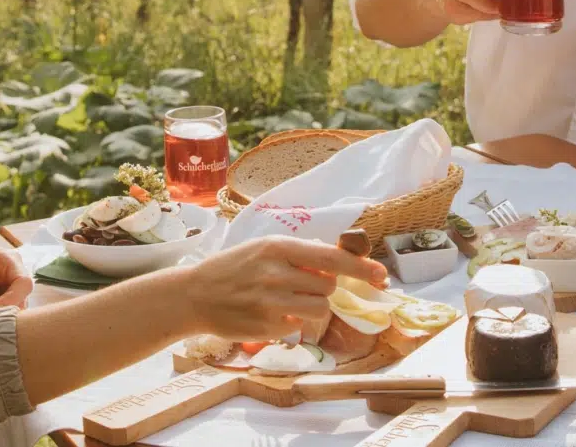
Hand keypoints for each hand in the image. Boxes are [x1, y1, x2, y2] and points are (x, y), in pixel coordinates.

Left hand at [0, 236, 33, 310]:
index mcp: (10, 261)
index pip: (23, 283)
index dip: (13, 299)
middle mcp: (14, 275)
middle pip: (22, 298)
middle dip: (6, 311)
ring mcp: (10, 288)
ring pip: (15, 308)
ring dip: (1, 316)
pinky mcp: (2, 300)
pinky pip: (5, 313)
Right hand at [181, 237, 389, 339]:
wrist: (194, 294)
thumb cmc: (232, 268)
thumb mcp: (262, 248)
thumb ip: (297, 254)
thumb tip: (336, 262)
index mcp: (278, 248)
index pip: (332, 258)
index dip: (361, 268)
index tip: (381, 275)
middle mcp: (276, 273)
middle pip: (328, 287)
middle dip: (322, 287)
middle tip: (299, 284)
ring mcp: (271, 303)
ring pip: (319, 309)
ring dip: (311, 306)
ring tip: (286, 299)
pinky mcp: (266, 327)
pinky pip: (297, 327)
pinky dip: (290, 322)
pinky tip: (268, 313)